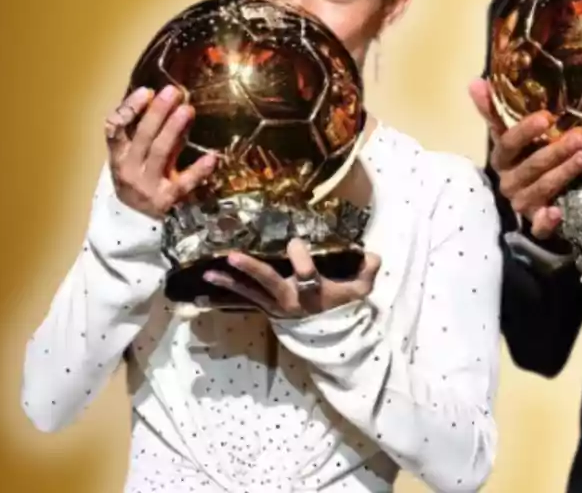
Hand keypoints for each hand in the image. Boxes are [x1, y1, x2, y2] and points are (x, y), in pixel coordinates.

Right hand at [105, 85, 217, 219]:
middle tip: (173, 92)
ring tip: (187, 110)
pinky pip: (183, 183)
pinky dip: (197, 170)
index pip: (114, 129)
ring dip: (173, 129)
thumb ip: (149, 132)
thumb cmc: (140, 179)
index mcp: (118, 155)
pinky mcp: (167, 200)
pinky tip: (212, 157)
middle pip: (142, 136)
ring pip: (159, 153)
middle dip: (157, 112)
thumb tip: (169, 100)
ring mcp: (147, 185)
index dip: (128, 109)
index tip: (146, 91)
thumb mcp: (136, 157)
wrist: (136, 224)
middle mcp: (129, 169)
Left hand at [204, 239, 380, 317]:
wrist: (331, 339)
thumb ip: (367, 270)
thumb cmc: (344, 308)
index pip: (305, 272)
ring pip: (251, 292)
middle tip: (232, 256)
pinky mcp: (267, 309)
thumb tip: (372, 254)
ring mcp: (276, 306)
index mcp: (314, 292)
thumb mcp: (361, 291)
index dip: (300, 256)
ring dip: (230, 282)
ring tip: (210, 272)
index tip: (296, 241)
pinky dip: (227, 294)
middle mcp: (291, 299)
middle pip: (269, 282)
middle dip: (251, 269)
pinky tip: (209, 284)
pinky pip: (245, 300)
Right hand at [468, 79, 581, 238]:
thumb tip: (475, 81)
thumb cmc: (522, 161)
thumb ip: (494, 112)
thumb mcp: (509, 137)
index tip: (546, 117)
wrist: (529, 202)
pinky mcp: (536, 224)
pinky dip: (546, 222)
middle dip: (556, 151)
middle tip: (580, 137)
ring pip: (541, 189)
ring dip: (563, 174)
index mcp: (502, 159)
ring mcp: (522, 204)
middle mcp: (509, 182)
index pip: (508, 143)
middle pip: (531, 166)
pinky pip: (539, 227)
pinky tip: (557, 212)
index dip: (525, 131)